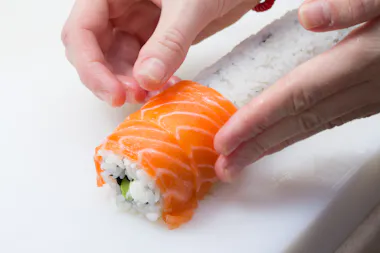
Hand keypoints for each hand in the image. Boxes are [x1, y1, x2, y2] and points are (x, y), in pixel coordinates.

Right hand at [61, 0, 259, 105]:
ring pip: (117, 61)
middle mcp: (118, 7)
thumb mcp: (191, 6)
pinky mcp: (153, 37)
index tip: (114, 94)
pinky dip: (149, 80)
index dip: (90, 65)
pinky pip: (141, 64)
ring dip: (129, 82)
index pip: (81, 29)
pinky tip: (165, 87)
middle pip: (94, 50)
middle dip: (108, 78)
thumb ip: (169, 41)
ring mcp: (135, 23)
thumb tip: (145, 81)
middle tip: (134, 97)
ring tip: (151, 95)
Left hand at [214, 0, 379, 181]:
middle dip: (257, 146)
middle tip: (224, 166)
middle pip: (298, 122)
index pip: (296, 95)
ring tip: (241, 160)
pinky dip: (296, 132)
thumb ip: (358, 2)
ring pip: (311, 127)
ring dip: (273, 145)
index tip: (225, 139)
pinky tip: (280, 137)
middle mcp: (364, 86)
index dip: (259, 119)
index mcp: (361, 59)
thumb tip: (309, 15)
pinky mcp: (373, 99)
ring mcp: (370, 98)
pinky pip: (326, 121)